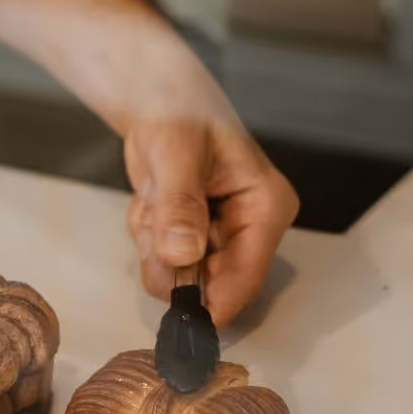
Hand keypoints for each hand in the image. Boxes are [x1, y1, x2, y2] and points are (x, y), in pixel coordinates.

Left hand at [124, 111, 298, 327]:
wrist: (154, 95)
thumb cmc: (177, 107)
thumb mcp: (177, 153)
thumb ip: (180, 206)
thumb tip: (184, 256)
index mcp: (266, 206)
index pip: (247, 274)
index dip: (214, 302)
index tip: (183, 318)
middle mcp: (249, 226)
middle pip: (212, 283)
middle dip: (171, 260)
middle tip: (154, 218)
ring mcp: (221, 233)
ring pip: (181, 275)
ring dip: (154, 244)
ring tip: (154, 198)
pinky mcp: (195, 234)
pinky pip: (163, 260)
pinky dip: (147, 235)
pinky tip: (151, 200)